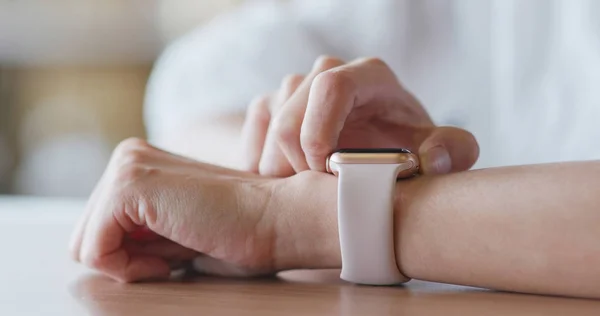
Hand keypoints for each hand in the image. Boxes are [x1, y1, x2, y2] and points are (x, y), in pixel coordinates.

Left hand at [69, 138, 339, 281]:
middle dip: (126, 259)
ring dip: (129, 264)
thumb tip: (100, 253)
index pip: (100, 227)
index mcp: (140, 163)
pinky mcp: (128, 185)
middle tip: (174, 259)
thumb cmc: (239, 233)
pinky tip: (169, 260)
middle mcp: (128, 156)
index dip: (133, 257)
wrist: (278, 219)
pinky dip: (128, 269)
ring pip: (85, 244)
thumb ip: (139, 232)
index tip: (175, 254)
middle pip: (86, 234)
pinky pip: (93, 249)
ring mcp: (126, 165)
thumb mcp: (175, 232)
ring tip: (173, 257)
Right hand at [240, 56, 479, 175]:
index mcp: (368, 77)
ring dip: (279, 165)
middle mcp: (328, 74)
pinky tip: (286, 182)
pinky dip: (262, 161)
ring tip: (306, 191)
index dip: (318, 129)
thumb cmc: (403, 151)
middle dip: (295, 158)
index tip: (321, 170)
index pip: (330, 85)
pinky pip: (254, 130)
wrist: (372, 155)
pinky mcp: (273, 104)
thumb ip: (450, 151)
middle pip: (290, 108)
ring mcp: (297, 89)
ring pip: (269, 121)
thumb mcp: (435, 152)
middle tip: (315, 194)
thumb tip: (432, 158)